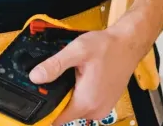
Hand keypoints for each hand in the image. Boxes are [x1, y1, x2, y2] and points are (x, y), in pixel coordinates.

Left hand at [28, 27, 143, 123]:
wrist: (128, 44)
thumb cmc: (106, 46)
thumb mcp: (77, 50)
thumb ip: (55, 65)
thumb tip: (35, 77)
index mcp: (86, 102)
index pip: (58, 119)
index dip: (45, 109)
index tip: (38, 96)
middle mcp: (95, 111)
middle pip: (65, 112)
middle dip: (58, 96)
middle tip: (58, 76)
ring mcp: (102, 109)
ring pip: (76, 108)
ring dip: (70, 93)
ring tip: (73, 73)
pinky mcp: (105, 104)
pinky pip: (86, 104)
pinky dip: (81, 93)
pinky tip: (82, 77)